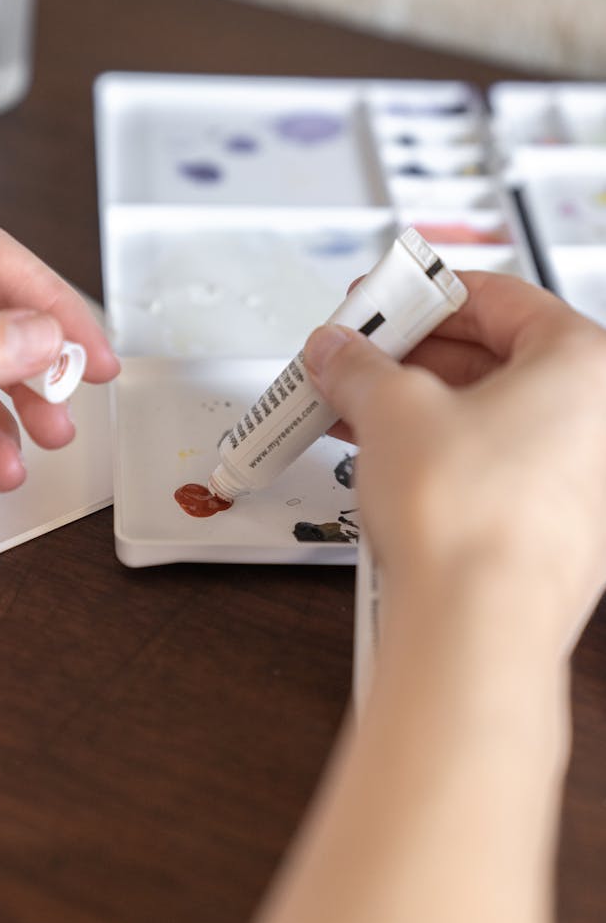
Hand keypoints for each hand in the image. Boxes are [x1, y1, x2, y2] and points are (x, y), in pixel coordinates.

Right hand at [303, 271, 605, 658]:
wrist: (478, 628)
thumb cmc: (473, 522)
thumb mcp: (393, 408)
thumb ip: (360, 366)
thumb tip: (342, 353)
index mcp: (586, 365)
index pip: (498, 298)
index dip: (424, 294)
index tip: (380, 302)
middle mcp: (596, 421)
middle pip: (492, 360)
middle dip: (411, 356)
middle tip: (356, 357)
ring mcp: (576, 481)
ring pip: (485, 418)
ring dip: (413, 406)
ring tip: (352, 406)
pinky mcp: (546, 530)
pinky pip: (486, 466)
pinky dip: (434, 453)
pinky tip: (381, 455)